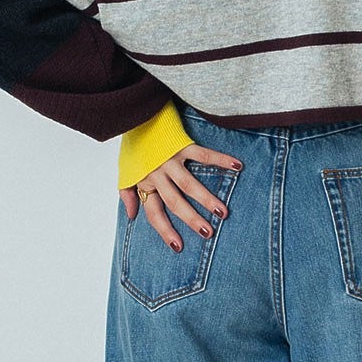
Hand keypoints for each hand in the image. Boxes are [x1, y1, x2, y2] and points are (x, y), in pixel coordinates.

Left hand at [120, 144, 243, 250]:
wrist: (135, 115)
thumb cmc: (133, 147)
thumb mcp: (125, 172)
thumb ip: (127, 195)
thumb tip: (131, 217)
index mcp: (145, 183)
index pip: (154, 213)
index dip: (165, 230)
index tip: (179, 246)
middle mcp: (157, 175)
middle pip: (175, 202)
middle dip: (191, 219)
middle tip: (208, 232)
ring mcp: (170, 160)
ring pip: (189, 184)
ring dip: (207, 199)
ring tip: (222, 212)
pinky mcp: (181, 144)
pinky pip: (203, 155)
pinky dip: (220, 160)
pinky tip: (236, 167)